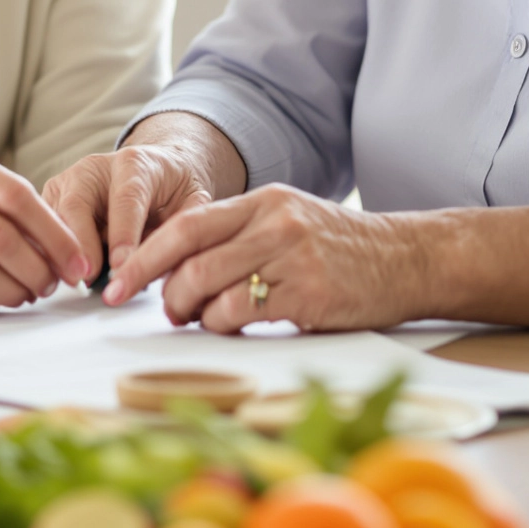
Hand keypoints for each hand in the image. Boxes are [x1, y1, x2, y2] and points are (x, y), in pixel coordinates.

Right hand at [46, 135, 218, 285]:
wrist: (154, 169)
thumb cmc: (172, 188)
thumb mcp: (193, 200)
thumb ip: (185, 227)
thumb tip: (170, 262)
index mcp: (134, 163)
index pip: (125, 199)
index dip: (122, 235)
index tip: (122, 267)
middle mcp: (93, 168)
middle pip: (77, 205)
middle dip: (81, 245)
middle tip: (87, 280)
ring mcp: (67, 181)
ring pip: (52, 217)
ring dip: (59, 252)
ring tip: (72, 282)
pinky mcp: (50, 199)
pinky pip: (42, 227)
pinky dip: (48, 252)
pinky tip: (59, 274)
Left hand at [105, 184, 426, 330]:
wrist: (410, 259)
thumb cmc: (342, 248)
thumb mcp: (289, 222)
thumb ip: (239, 236)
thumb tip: (179, 270)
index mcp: (262, 201)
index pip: (185, 224)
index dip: (145, 255)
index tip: (118, 281)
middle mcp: (274, 223)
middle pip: (190, 259)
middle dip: (163, 291)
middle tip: (167, 311)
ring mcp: (293, 258)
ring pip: (211, 289)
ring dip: (194, 314)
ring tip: (202, 320)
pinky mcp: (310, 294)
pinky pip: (244, 314)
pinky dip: (226, 325)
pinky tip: (236, 325)